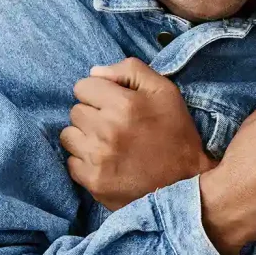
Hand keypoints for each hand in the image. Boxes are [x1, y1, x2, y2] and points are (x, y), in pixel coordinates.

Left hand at [60, 56, 215, 211]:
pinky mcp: (94, 182)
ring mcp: (98, 158)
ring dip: (84, 138)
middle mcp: (107, 130)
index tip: (113, 104)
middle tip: (114, 126)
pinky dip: (85, 162)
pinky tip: (106, 163)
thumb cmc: (175, 133)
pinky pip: (71, 163)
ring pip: (69, 136)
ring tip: (108, 145)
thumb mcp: (165, 91)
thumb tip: (95, 72)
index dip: (98, 93)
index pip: (83, 86)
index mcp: (124, 104)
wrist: (186, 183)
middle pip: (75, 111)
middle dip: (92, 115)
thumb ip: (130, 70)